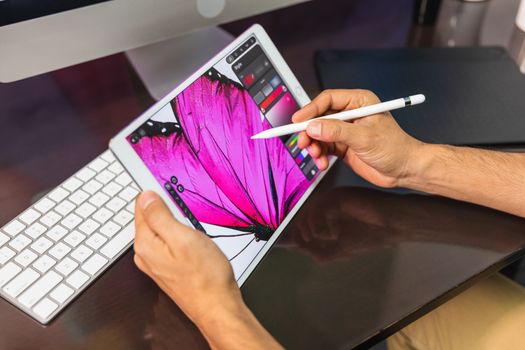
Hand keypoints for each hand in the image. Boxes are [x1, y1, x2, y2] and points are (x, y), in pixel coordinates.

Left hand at [133, 191, 241, 325]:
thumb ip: (160, 216)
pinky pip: (168, 243)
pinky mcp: (168, 269)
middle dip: (167, 209)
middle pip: (150, 218)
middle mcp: (145, 255)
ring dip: (175, 223)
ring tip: (192, 226)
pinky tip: (193, 241)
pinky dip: (179, 236)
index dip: (155, 192)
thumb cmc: (205, 276)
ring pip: (161, 231)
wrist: (217, 307)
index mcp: (146, 244)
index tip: (168, 186)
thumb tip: (146, 197)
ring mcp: (156, 263)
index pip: (141, 206)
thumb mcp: (183, 238)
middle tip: (187, 210)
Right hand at [292, 89, 424, 187]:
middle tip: (303, 143)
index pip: (328, 100)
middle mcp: (351, 114)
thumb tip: (314, 126)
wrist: (404, 170)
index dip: (311, 110)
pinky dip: (320, 155)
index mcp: (359, 102)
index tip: (298, 121)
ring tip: (317, 156)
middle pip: (319, 117)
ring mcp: (345, 131)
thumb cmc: (395, 148)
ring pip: (319, 134)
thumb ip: (337, 131)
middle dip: (309, 131)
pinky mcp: (343, 146)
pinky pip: (323, 147)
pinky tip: (323, 163)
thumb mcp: (364, 137)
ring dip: (314, 146)